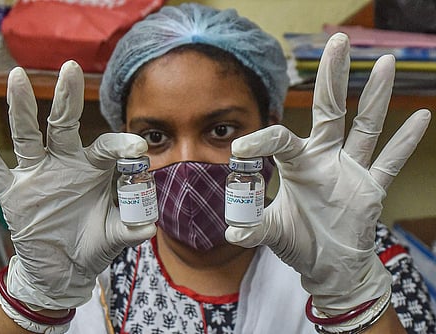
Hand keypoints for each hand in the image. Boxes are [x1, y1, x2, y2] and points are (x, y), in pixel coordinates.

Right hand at [0, 61, 155, 309]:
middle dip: (67, 98)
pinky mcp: (14, 190)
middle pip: (64, 124)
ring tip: (17, 77)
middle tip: (70, 68)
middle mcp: (66, 163)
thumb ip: (132, 227)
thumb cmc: (94, 244)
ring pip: (28, 135)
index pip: (107, 146)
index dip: (121, 144)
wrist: (64, 268)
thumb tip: (150, 229)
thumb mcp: (116, 234)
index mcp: (95, 169)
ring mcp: (38, 174)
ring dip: (21, 108)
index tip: (138, 147)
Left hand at [225, 33, 430, 314]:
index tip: (240, 150)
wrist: (327, 266)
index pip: (282, 139)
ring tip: (386, 63)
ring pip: (365, 127)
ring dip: (376, 97)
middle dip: (333, 77)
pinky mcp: (371, 187)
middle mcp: (324, 158)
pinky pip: (390, 161)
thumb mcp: (272, 232)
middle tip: (337, 41)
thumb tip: (231, 232)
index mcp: (297, 164)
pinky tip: (421, 117)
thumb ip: (254, 227)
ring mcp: (350, 170)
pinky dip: (405, 142)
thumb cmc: (298, 242)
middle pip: (329, 110)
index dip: (262, 140)